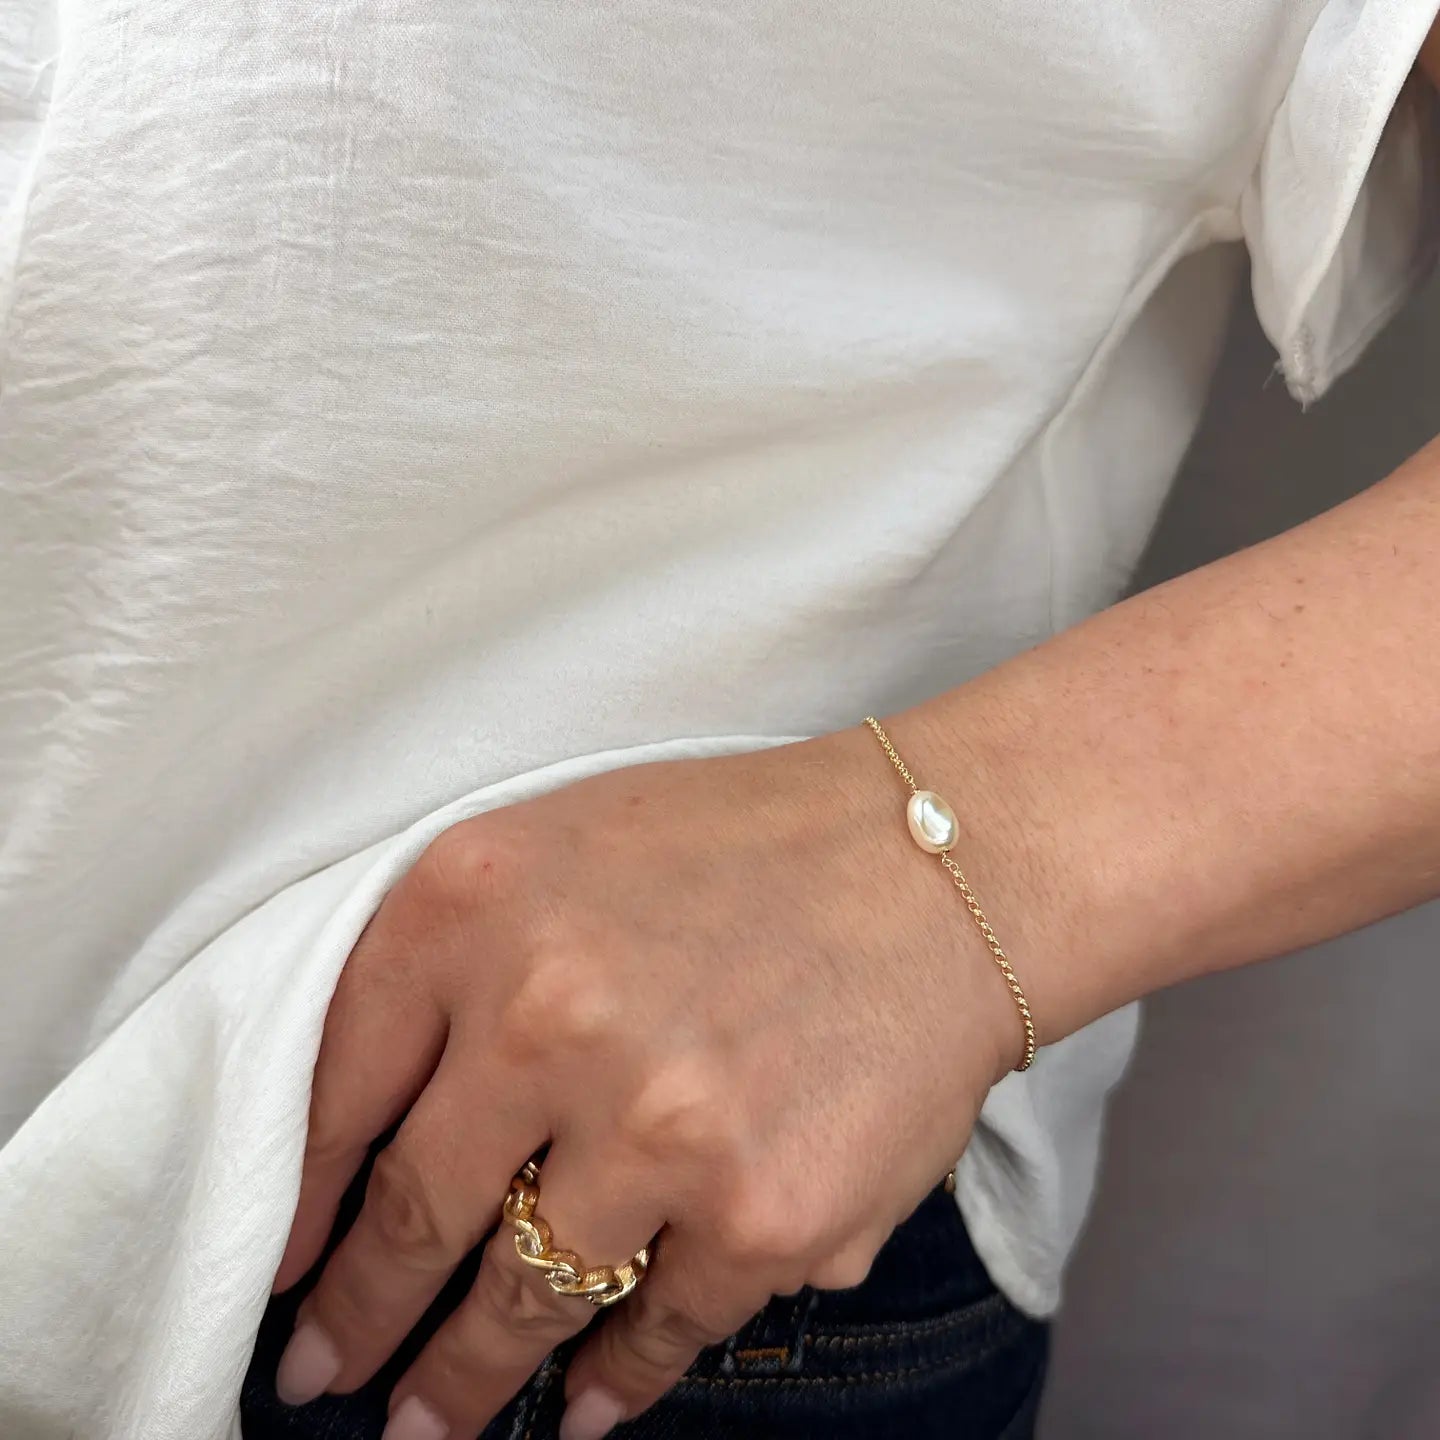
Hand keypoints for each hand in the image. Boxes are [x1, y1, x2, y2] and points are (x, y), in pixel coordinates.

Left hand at [271, 724, 1017, 1439]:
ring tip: (426, 1424)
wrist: (940, 865)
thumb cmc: (747, 844)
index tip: (290, 1267)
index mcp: (474, 902)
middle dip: (361, 1319)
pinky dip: (608, 1385)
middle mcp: (549, 1014)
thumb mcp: (562, 845)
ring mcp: (658, 1126)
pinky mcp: (764, 1216)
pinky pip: (653, 1335)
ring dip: (462, 1378)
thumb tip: (366, 1136)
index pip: (335, 1090)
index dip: (300, 1199)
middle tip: (324, 1375)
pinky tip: (579, 1408)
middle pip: (415, 1215)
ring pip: (523, 1299)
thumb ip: (451, 962)